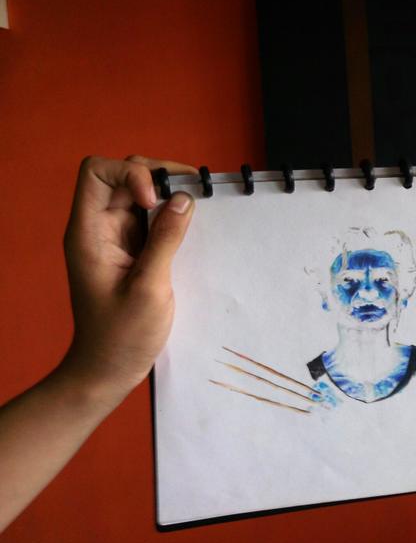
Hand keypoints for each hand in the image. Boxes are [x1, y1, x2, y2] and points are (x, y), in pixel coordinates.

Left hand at [61, 155, 195, 405]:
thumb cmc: (121, 336)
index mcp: (88, 232)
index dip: (129, 173)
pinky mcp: (132, 250)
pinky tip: (193, 223)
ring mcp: (115, 238)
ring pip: (138, 192)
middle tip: (193, 192)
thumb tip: (184, 198)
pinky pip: (150, 216)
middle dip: (157, 175)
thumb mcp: (149, 287)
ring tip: (200, 202)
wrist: (107, 370)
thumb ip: (166, 239)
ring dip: (168, 192)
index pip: (97, 172)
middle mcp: (98, 228)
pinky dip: (172, 212)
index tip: (155, 200)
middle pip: (121, 175)